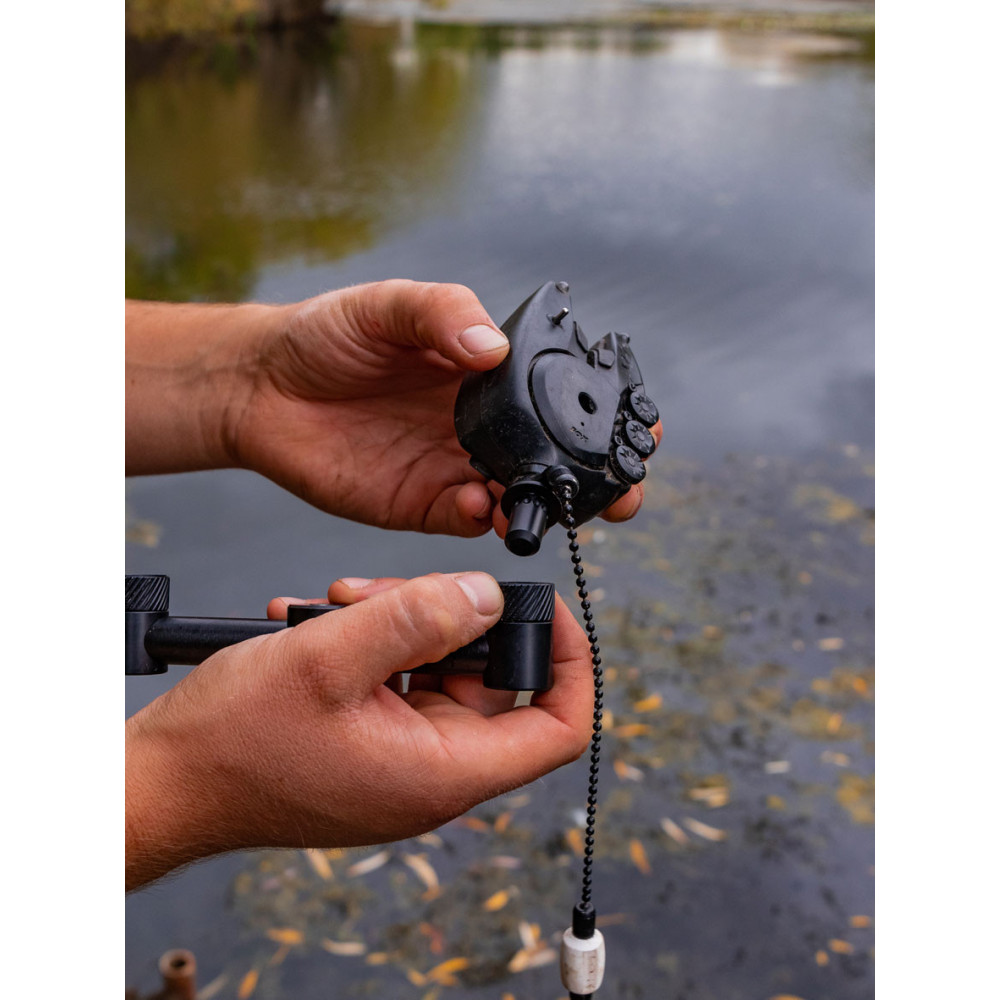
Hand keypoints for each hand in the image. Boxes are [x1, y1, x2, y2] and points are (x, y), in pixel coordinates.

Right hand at [125, 572, 592, 889]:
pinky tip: (324, 620)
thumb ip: (416, 619)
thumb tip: (486, 595)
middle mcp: (431, 770)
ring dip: (401, 622)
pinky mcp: (369, 740)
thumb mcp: (328, 658)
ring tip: (342, 603)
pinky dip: (374, 642)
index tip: (542, 606)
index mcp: (444, 771)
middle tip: (390, 593)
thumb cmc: (232, 742)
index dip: (568, 660)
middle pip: (491, 680)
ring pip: (440, 669)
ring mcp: (399, 756)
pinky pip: (399, 678)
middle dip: (450, 618)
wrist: (164, 782)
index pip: (559, 726)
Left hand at [228, 280, 656, 535]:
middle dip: (594, 476)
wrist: (263, 386)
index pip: (558, 394)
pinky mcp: (422, 502)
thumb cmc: (327, 335)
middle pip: (554, 456)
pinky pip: (466, 518)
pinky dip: (484, 518)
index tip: (640, 421)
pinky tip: (482, 505)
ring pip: (519, 494)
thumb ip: (442, 315)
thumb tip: (492, 347)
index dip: (601, 409)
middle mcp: (480, 424)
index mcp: (485, 373)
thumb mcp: (388, 305)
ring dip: (544, 504)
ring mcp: (454, 466)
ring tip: (554, 502)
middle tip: (623, 490)